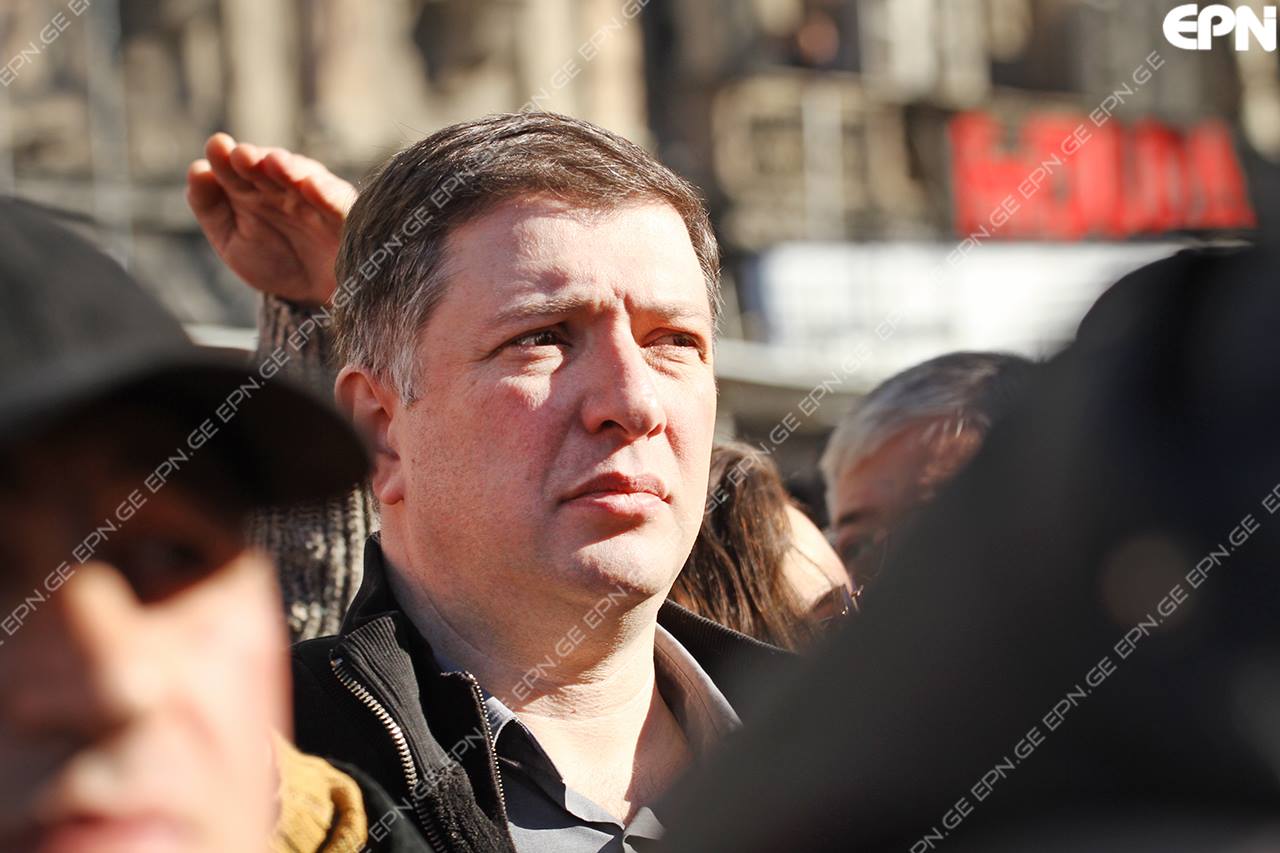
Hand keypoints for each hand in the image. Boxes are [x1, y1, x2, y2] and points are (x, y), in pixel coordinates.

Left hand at [186, 133, 355, 305]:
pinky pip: (336, 202)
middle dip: (255, 159)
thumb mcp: (231, 241)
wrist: (315, 297)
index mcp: (253, 190)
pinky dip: (325, 192)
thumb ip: (210, 207)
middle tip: (241, 155)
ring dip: (289, 168)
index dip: (225, 157)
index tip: (217, 147)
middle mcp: (284, 188)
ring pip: (303, 177)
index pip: (236, 168)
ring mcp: (315, 200)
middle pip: (268, 167)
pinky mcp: (345, 217)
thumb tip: (197, 169)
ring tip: (274, 163)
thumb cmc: (273, 262)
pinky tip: (310, 186)